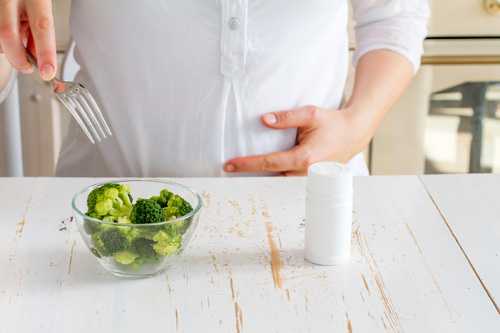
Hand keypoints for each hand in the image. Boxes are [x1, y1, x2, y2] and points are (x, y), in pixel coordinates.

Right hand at [0, 0, 56, 79]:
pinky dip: (2, 42)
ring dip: (7, 47)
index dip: (45, 53)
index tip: (48, 72)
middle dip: (17, 58)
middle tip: (27, 67)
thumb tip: (39, 58)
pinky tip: (12, 30)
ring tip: (19, 35)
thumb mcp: (40, 7)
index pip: (42, 26)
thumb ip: (39, 29)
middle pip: (7, 34)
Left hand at [224, 106, 371, 175]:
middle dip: (250, 177)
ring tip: (240, 174)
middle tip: (228, 172)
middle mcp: (306, 173)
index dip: (247, 164)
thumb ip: (286, 118)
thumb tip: (263, 120)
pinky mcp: (311, 181)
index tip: (229, 164)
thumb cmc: (333, 123)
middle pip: (271, 178)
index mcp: (304, 158)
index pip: (268, 163)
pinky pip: (288, 182)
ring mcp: (309, 180)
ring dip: (262, 179)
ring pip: (279, 183)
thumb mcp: (310, 114)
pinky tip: (263, 175)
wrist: (355, 133)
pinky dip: (275, 179)